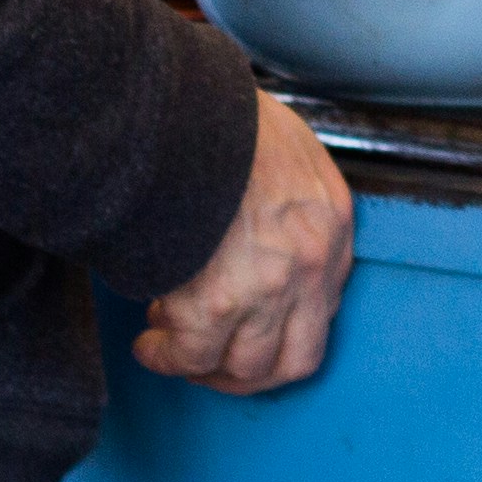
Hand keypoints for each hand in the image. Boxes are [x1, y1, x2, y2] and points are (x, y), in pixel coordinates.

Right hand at [133, 92, 352, 395]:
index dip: (284, 326)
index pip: (325, 304)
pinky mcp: (217, 304)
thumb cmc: (226, 117)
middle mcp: (311, 265)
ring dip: (207, 367)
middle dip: (253, 372)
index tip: (253, 326)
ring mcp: (268, 290)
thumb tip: (261, 228)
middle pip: (295, 359)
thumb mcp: (286, 146)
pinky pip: (191, 356)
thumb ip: (289, 194)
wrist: (187, 108)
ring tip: (174, 344)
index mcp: (332, 221)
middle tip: (217, 363)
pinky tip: (149, 345)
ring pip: (244, 367)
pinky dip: (167, 359)